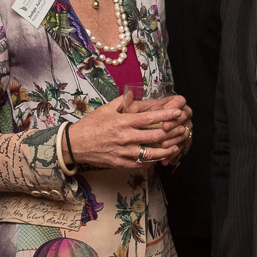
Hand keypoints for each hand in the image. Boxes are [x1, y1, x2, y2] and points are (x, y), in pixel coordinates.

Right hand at [66, 93, 188, 168]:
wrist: (74, 145)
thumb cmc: (90, 125)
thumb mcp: (105, 109)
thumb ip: (122, 101)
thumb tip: (133, 92)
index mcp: (123, 122)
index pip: (150, 118)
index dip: (166, 115)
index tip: (177, 112)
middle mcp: (125, 137)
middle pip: (155, 136)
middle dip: (171, 132)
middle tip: (182, 129)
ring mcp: (124, 152)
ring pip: (151, 153)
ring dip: (166, 150)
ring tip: (174, 146)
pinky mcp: (121, 163)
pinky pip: (141, 164)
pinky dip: (152, 161)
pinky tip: (159, 158)